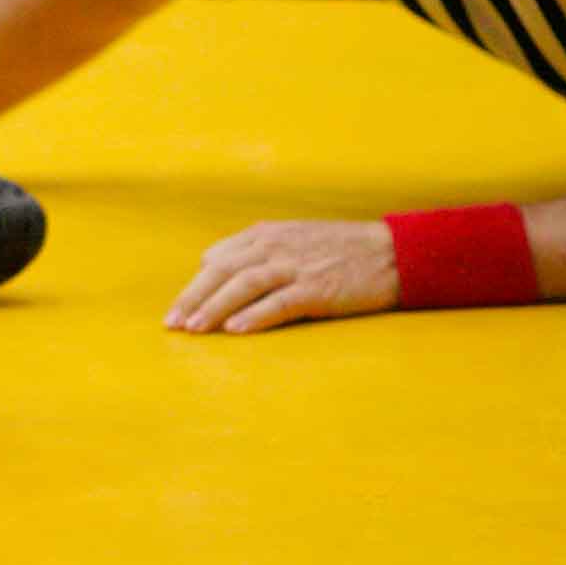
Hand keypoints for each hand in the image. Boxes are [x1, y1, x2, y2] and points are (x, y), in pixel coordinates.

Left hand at [164, 219, 399, 333]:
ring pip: (243, 285)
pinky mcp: (318, 288)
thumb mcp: (292, 239)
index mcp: (265, 234)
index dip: (196, 285)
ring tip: (194, 329)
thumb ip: (255, 251)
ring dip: (214, 307)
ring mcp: (296, 266)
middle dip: (193, 298)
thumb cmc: (339, 250)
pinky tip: (235, 330)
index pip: (217, 258)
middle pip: (222, 271)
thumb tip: (215, 268)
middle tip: (172, 323)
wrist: (393, 252)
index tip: (178, 308)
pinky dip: (255, 316)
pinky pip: (280, 303)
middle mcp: (275, 246)